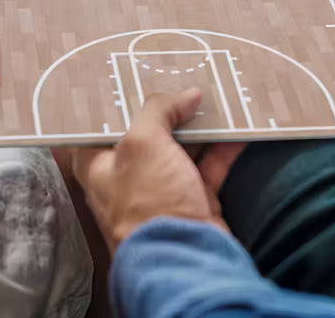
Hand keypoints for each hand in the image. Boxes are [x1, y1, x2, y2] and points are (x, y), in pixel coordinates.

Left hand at [71, 90, 227, 253]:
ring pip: (178, 148)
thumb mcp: (142, 142)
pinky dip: (223, 149)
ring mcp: (160, 190)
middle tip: (178, 78)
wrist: (186, 261)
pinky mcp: (192, 203)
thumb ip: (157, 110)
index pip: (100, 122)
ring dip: (196, 125)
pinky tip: (238, 128)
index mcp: (97, 162)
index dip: (116, 99)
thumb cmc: (147, 202)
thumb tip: (184, 95)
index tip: (133, 74)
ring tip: (211, 95)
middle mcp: (126, 175)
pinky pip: (207, 167)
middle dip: (163, 108)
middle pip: (143, 132)